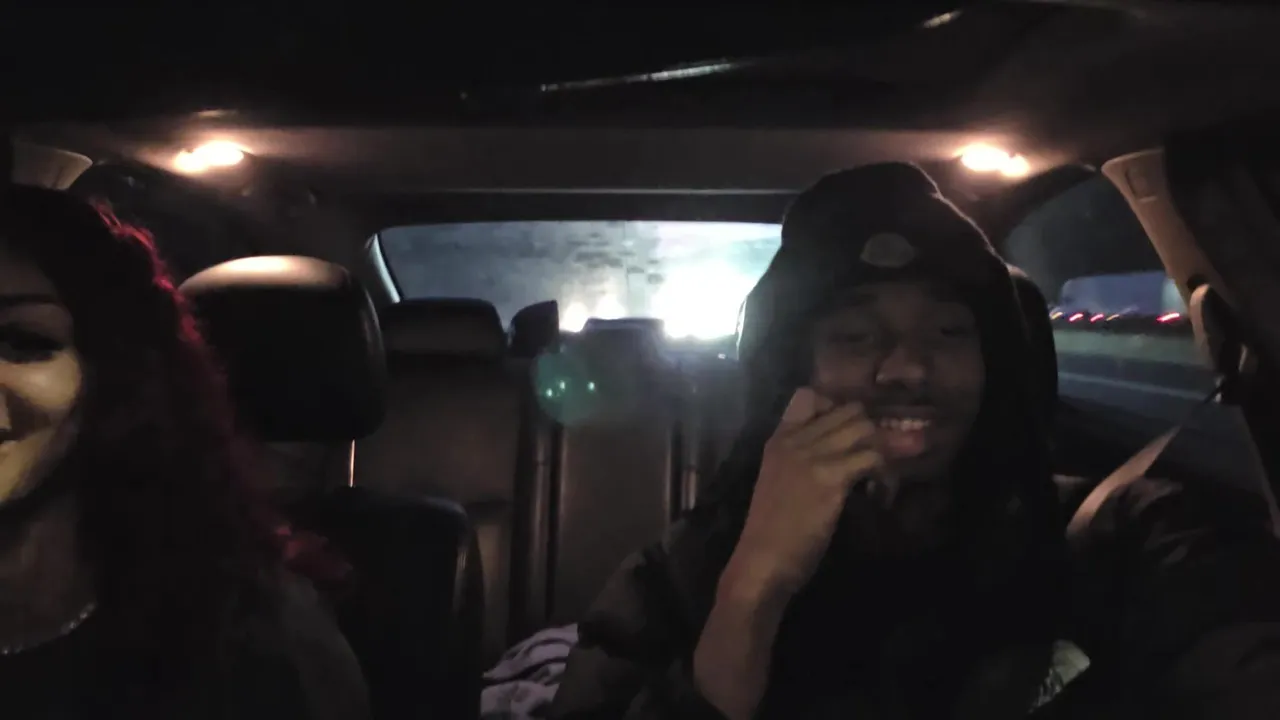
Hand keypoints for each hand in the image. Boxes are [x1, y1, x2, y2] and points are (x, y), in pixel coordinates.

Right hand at [726, 387, 886, 600]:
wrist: (762, 560)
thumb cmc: (770, 530)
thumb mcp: (779, 481)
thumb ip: (801, 462)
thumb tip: (838, 456)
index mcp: (779, 439)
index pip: (808, 395)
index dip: (835, 405)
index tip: (848, 429)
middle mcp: (795, 440)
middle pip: (848, 410)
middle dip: (870, 428)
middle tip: (877, 453)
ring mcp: (813, 457)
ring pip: (864, 428)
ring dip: (883, 447)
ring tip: (883, 470)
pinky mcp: (831, 478)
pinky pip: (872, 457)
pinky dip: (885, 471)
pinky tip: (882, 487)